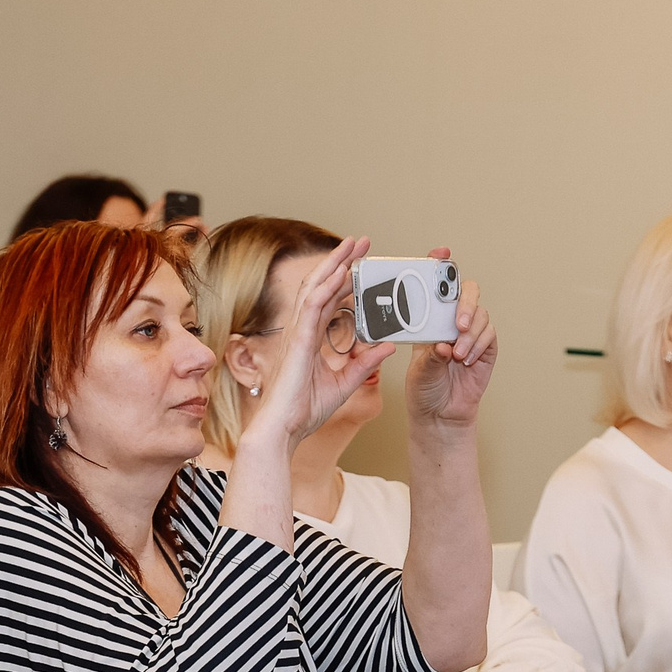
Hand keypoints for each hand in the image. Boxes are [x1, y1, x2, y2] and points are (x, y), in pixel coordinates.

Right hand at [241, 235, 394, 450]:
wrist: (283, 429)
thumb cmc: (304, 411)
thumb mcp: (345, 384)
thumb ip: (365, 364)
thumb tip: (387, 347)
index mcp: (312, 338)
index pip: (329, 299)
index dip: (344, 278)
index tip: (361, 263)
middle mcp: (303, 330)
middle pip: (322, 285)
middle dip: (341, 261)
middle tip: (361, 242)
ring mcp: (299, 334)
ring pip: (316, 288)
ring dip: (335, 264)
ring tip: (353, 245)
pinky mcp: (299, 342)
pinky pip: (313, 308)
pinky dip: (327, 287)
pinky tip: (341, 272)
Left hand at [404, 250, 495, 431]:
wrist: (439, 414)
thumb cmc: (423, 387)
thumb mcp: (418, 369)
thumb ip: (430, 355)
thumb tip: (443, 343)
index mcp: (431, 317)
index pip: (438, 285)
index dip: (441, 265)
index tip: (442, 253)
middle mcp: (452, 320)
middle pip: (468, 292)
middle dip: (464, 303)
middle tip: (457, 323)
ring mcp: (471, 332)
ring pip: (480, 315)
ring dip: (470, 333)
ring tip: (457, 355)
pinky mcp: (486, 348)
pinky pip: (489, 335)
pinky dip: (478, 344)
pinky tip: (466, 359)